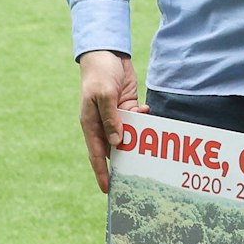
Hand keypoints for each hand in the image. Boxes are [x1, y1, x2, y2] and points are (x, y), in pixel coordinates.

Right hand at [77, 50, 143, 192]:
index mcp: (91, 124)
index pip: (97, 154)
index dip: (102, 172)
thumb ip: (110, 119)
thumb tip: (117, 142)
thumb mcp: (103, 96)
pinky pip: (137, 119)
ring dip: (139, 139)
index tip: (107, 189)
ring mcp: (115, 115)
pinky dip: (144, 119)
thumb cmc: (99, 75)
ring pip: (128, 134)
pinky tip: (147, 112)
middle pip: (114, 148)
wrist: (107, 54)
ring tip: (152, 150)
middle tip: (138, 178)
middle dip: (124, 162)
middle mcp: (102, 123)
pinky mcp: (126, 105)